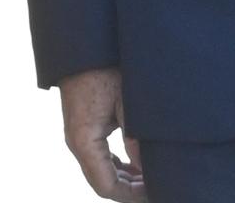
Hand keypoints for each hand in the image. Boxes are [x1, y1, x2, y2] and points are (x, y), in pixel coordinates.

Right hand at [59, 67, 145, 200]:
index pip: (105, 186)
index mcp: (84, 142)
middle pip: (103, 181)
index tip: (152, 194)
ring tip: (151, 177)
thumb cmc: (105, 70)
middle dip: (129, 188)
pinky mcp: (86, 126)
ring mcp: (80, 135)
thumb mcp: (126, 102)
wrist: (86, 46)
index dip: (129, 195)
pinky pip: (100, 155)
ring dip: (125, 176)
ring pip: (101, 169)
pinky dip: (118, 163)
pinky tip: (137, 162)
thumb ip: (136, 136)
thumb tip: (148, 166)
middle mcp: (78, 143)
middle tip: (157, 187)